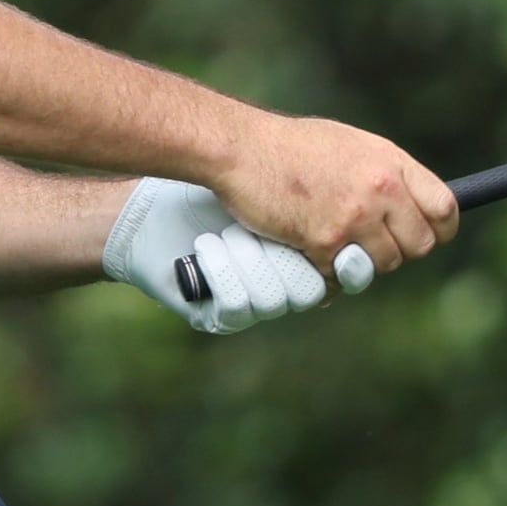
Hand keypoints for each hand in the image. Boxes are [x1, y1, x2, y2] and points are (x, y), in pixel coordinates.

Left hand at [101, 178, 330, 334]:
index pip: (334, 273)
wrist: (146, 213)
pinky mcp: (219, 317)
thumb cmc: (206, 193)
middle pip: (309, 291)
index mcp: (297, 257)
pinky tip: (206, 247)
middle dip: (284, 256)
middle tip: (261, 225)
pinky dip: (223, 271)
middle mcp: (278, 287)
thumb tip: (360, 197)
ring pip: (275, 300)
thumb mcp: (266, 189)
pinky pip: (239, 305)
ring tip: (226, 232)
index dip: (327, 258)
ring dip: (248, 260)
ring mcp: (251, 305)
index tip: (321, 232)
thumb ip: (312, 197)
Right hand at [215, 114, 457, 277]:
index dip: (439, 231)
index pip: (444, 208)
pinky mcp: (324, 240)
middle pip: (419, 246)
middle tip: (370, 246)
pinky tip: (308, 250)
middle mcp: (381, 189)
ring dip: (360, 264)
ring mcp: (354, 216)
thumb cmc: (292, 147)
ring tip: (334, 243)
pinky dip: (325, 272)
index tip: (427, 237)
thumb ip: (385, 175)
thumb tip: (411, 209)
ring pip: (381, 266)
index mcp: (391, 162)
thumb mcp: (352, 146)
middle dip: (397, 252)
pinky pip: (340, 275)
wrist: (242, 149)